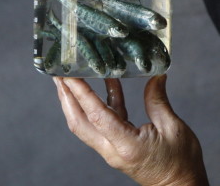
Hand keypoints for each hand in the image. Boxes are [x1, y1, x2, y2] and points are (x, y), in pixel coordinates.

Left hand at [53, 75, 208, 185]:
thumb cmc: (181, 163)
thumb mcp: (174, 128)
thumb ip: (158, 100)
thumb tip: (155, 76)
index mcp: (126, 145)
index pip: (96, 115)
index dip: (81, 93)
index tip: (69, 75)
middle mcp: (112, 149)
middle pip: (79, 122)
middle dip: (66, 98)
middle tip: (58, 75)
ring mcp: (112, 149)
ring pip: (87, 123)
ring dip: (77, 100)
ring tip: (71, 78)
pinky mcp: (117, 146)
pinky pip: (104, 122)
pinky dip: (103, 102)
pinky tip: (108, 83)